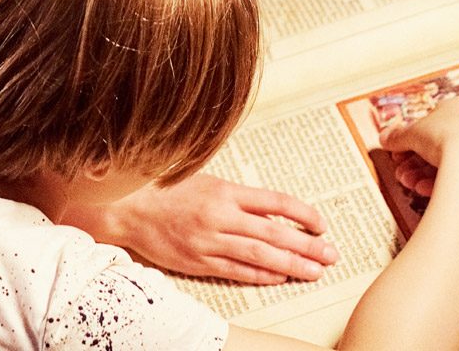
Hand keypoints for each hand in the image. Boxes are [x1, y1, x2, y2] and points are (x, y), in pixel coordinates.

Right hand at [73, 173, 339, 284]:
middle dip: (307, 246)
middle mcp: (221, 216)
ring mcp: (210, 241)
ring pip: (260, 256)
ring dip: (292, 265)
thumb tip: (274, 215)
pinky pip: (237, 270)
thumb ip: (238, 197)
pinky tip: (280, 277)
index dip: (303, 214)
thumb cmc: (166, 189)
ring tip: (315, 271)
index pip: (276, 202)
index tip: (321, 224)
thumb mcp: (205, 180)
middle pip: (275, 233)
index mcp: (225, 191)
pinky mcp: (199, 261)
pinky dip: (262, 275)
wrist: (127, 207)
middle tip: (331, 254)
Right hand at [379, 98, 458, 187]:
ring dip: (421, 174)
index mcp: (454, 108)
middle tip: (400, 172)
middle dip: (413, 162)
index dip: (409, 140)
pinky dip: (439, 183)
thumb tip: (384, 138)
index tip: (397, 152)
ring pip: (444, 163)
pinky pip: (457, 176)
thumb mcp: (411, 134)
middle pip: (434, 146)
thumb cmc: (444, 136)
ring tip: (409, 182)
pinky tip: (424, 189)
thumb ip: (397, 136)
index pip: (427, 124)